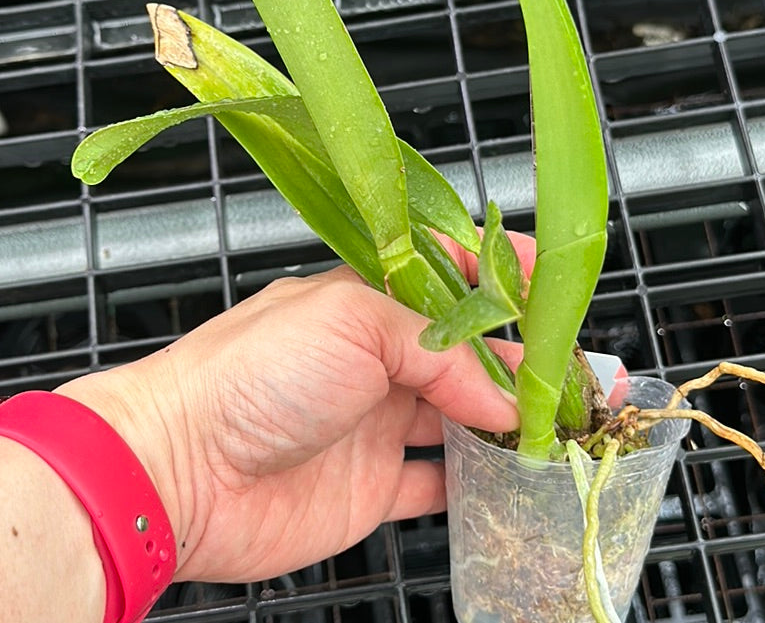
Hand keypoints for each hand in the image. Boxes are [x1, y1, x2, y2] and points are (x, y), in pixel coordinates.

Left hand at [60, 234, 533, 583]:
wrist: (178, 469)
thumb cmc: (248, 374)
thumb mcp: (353, 324)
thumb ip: (442, 352)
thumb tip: (506, 394)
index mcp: (368, 299)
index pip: (452, 279)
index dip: (504, 281)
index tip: (555, 286)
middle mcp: (375, 357)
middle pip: (468, 355)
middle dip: (527, 360)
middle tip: (587, 373)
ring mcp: (374, 422)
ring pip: (462, 417)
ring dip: (514, 422)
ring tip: (572, 426)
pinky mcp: (370, 486)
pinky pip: (437, 482)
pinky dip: (478, 481)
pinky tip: (515, 479)